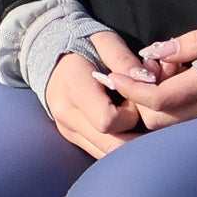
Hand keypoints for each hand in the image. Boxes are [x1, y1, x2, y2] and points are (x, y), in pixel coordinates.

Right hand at [42, 29, 159, 157]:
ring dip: (128, 141)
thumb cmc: (82, 44)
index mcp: (73, 88)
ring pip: (108, 155)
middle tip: (138, 110)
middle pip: (111, 146)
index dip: (131, 112)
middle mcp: (67, 116)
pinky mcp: (73, 138)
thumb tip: (148, 80)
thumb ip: (124, 60)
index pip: (108, 121)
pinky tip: (123, 124)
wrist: (48, 54)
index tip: (135, 97)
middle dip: (135, 133)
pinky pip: (102, 152)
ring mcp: (68, 131)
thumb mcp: (104, 40)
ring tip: (131, 116)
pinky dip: (119, 143)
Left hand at [102, 24, 196, 126]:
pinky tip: (180, 91)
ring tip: (166, 79)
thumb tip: (152, 54)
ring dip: (157, 109)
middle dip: (142, 101)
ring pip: (173, 128)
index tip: (114, 77)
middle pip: (159, 121)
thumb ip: (186, 45)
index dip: (131, 90)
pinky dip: (174, 113)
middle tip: (148, 73)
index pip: (158, 99)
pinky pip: (190, 127)